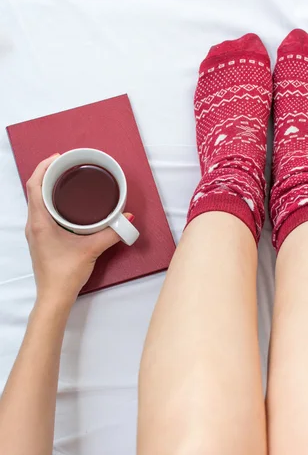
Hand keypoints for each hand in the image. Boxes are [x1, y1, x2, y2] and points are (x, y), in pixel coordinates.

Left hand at [25, 155, 132, 306]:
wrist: (54, 297)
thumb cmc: (65, 274)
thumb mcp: (92, 249)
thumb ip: (111, 232)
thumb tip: (127, 218)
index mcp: (40, 221)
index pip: (34, 185)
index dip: (44, 167)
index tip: (58, 157)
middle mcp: (33, 224)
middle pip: (34, 190)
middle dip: (48, 174)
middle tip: (66, 165)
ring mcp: (35, 232)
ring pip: (37, 201)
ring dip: (49, 188)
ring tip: (67, 180)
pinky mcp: (40, 239)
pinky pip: (41, 212)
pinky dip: (51, 202)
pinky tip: (66, 204)